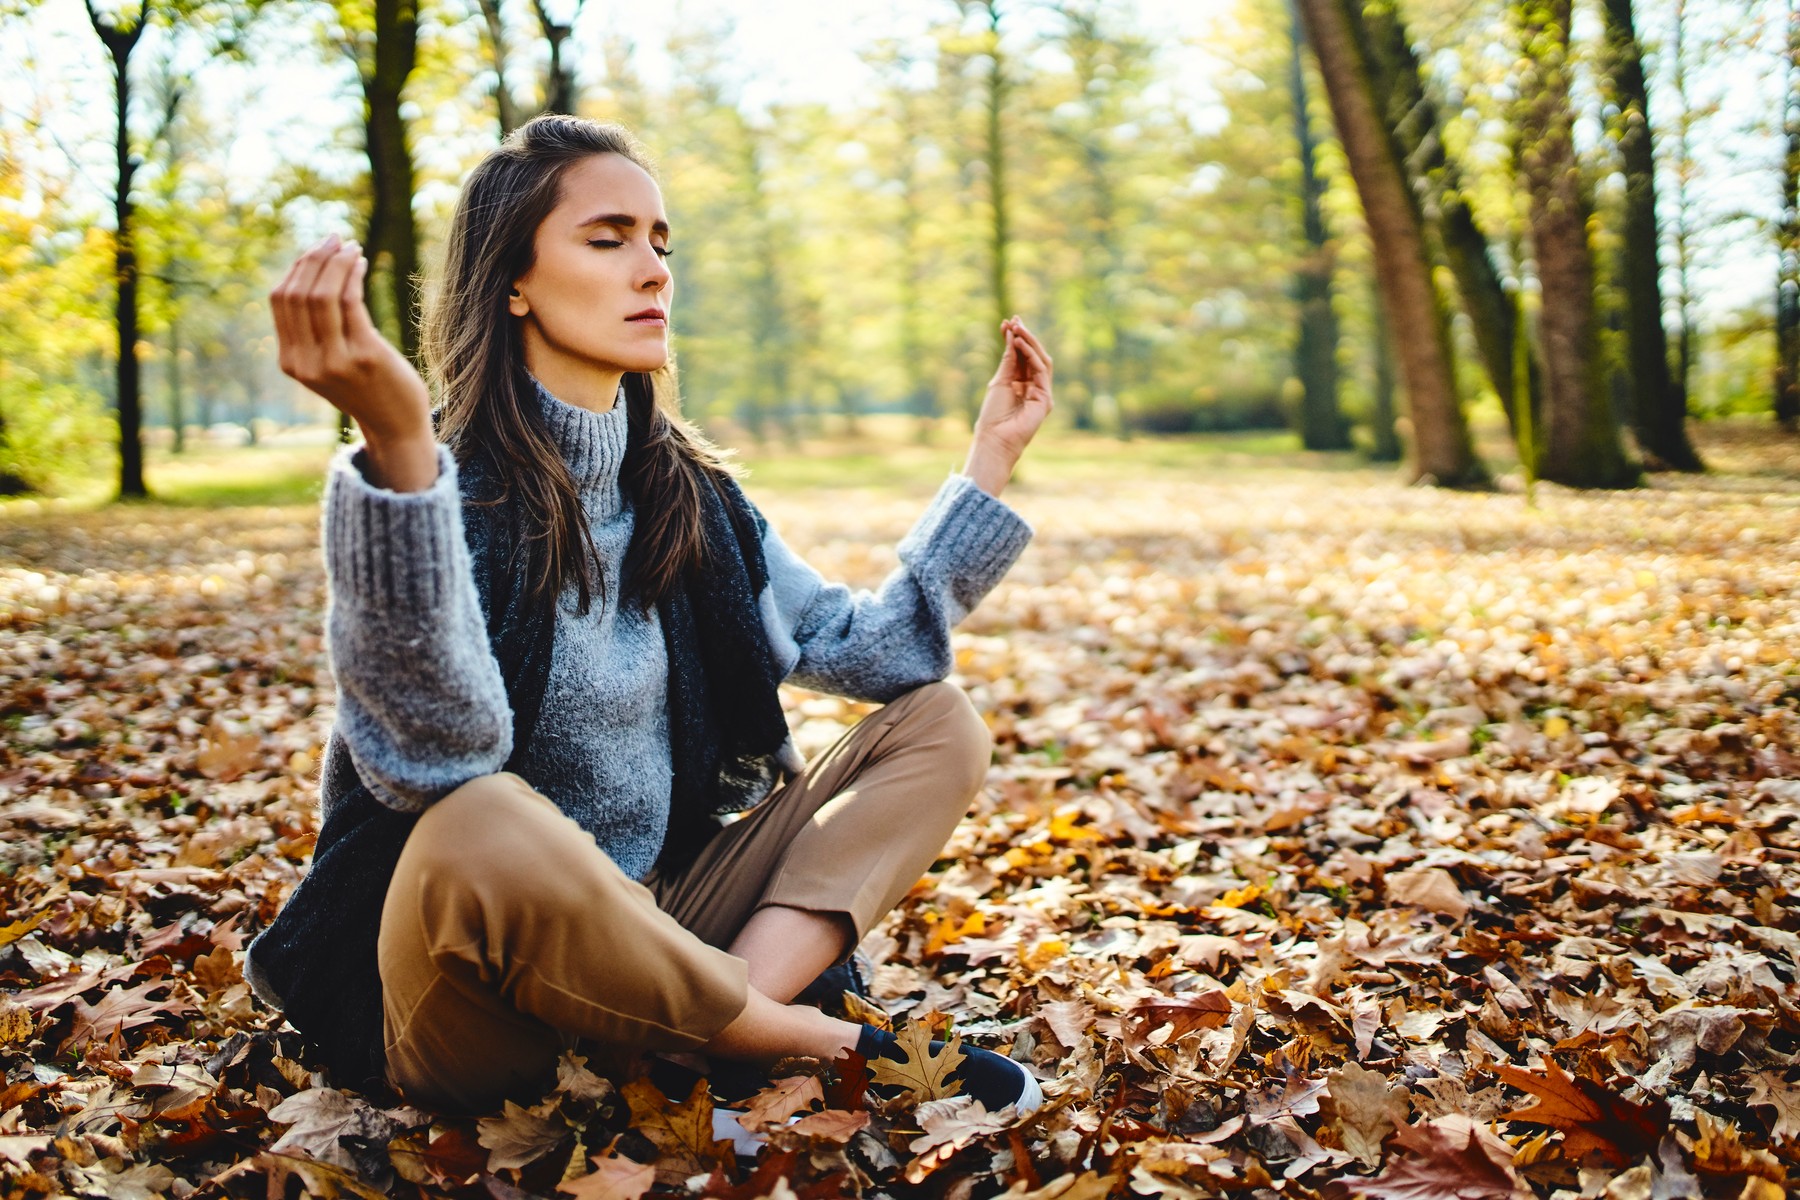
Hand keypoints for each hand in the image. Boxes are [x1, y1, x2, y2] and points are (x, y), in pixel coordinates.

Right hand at [271, 234, 436, 489]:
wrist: (396, 428)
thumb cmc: (367, 388)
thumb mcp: (328, 363)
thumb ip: (313, 332)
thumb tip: (312, 275)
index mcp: (291, 361)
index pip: (280, 300)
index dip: (297, 268)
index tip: (317, 250)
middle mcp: (306, 362)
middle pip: (298, 293)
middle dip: (315, 258)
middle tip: (335, 239)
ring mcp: (334, 360)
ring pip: (322, 294)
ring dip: (336, 262)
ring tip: (350, 246)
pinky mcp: (364, 355)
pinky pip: (351, 302)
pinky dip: (353, 275)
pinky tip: (361, 263)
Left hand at [963, 317, 1052, 495]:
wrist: (995, 439)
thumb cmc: (993, 415)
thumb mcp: (999, 381)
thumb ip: (1009, 360)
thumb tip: (1012, 336)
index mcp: (1020, 383)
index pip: (1022, 356)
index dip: (1016, 338)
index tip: (1007, 322)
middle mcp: (1033, 386)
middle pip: (1033, 356)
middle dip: (1025, 336)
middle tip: (1014, 320)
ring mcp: (1041, 392)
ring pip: (1041, 360)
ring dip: (1030, 342)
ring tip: (1017, 328)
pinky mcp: (1045, 399)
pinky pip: (1041, 370)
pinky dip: (1031, 355)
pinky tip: (1020, 343)